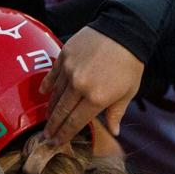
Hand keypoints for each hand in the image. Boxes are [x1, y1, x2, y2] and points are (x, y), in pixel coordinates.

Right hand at [42, 26, 143, 144]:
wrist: (124, 30)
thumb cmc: (130, 64)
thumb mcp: (128, 92)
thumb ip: (116, 113)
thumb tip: (113, 132)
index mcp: (97, 98)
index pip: (75, 122)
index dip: (63, 134)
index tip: (55, 143)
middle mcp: (80, 86)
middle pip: (60, 112)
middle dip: (52, 127)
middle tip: (45, 137)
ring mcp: (69, 70)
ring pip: (54, 95)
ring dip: (50, 108)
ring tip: (47, 118)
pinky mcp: (64, 56)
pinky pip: (52, 75)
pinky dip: (47, 86)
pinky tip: (44, 93)